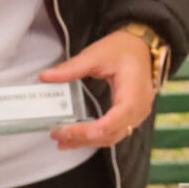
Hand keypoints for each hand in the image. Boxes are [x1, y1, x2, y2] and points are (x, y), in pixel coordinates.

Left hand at [42, 28, 157, 150]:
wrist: (142, 46)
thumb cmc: (124, 49)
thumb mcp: (95, 54)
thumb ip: (71, 68)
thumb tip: (46, 76)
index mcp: (132, 93)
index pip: (110, 123)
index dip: (86, 132)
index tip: (64, 130)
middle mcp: (139, 108)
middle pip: (109, 135)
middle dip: (81, 139)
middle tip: (56, 135)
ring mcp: (138, 114)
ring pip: (112, 138)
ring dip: (87, 142)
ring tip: (63, 140)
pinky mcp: (132, 116)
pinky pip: (115, 133)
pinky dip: (95, 137)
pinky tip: (78, 137)